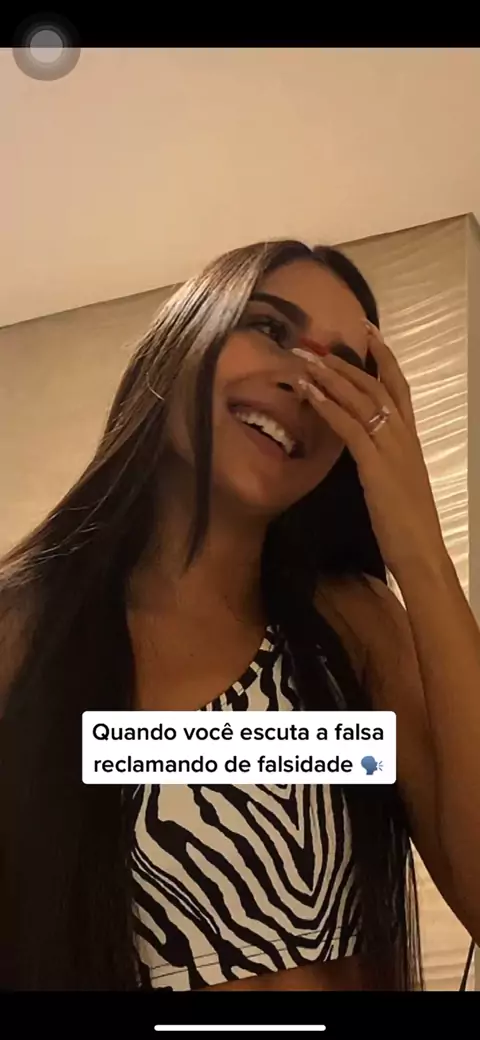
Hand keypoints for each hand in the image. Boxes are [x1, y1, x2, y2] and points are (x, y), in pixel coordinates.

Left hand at [293, 321, 446, 579]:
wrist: (420, 550)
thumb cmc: (407, 525)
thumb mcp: (395, 482)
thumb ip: (382, 461)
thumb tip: (364, 449)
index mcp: (410, 439)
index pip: (398, 388)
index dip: (384, 358)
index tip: (368, 333)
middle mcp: (404, 436)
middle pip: (376, 386)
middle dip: (346, 362)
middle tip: (319, 344)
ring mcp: (392, 448)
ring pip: (362, 399)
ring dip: (332, 377)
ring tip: (306, 360)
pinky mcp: (376, 464)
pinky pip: (350, 426)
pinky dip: (328, 405)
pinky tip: (309, 393)